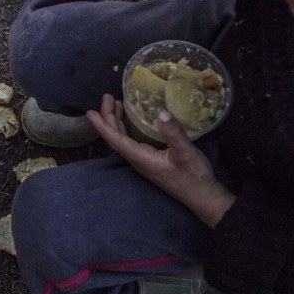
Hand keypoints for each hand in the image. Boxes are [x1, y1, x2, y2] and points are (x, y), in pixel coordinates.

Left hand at [85, 94, 235, 226]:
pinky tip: (133, 119)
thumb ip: (173, 133)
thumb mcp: (186, 153)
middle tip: (108, 97)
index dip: (102, 125)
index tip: (90, 112)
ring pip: (123, 139)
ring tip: (116, 103)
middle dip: (108, 117)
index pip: (115, 140)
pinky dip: (128, 127)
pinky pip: (132, 141)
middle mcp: (138, 159)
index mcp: (141, 158)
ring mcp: (144, 160)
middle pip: (116, 137)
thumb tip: (161, 112)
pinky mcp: (151, 160)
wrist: (203, 196)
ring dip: (117, 121)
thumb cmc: (194, 176)